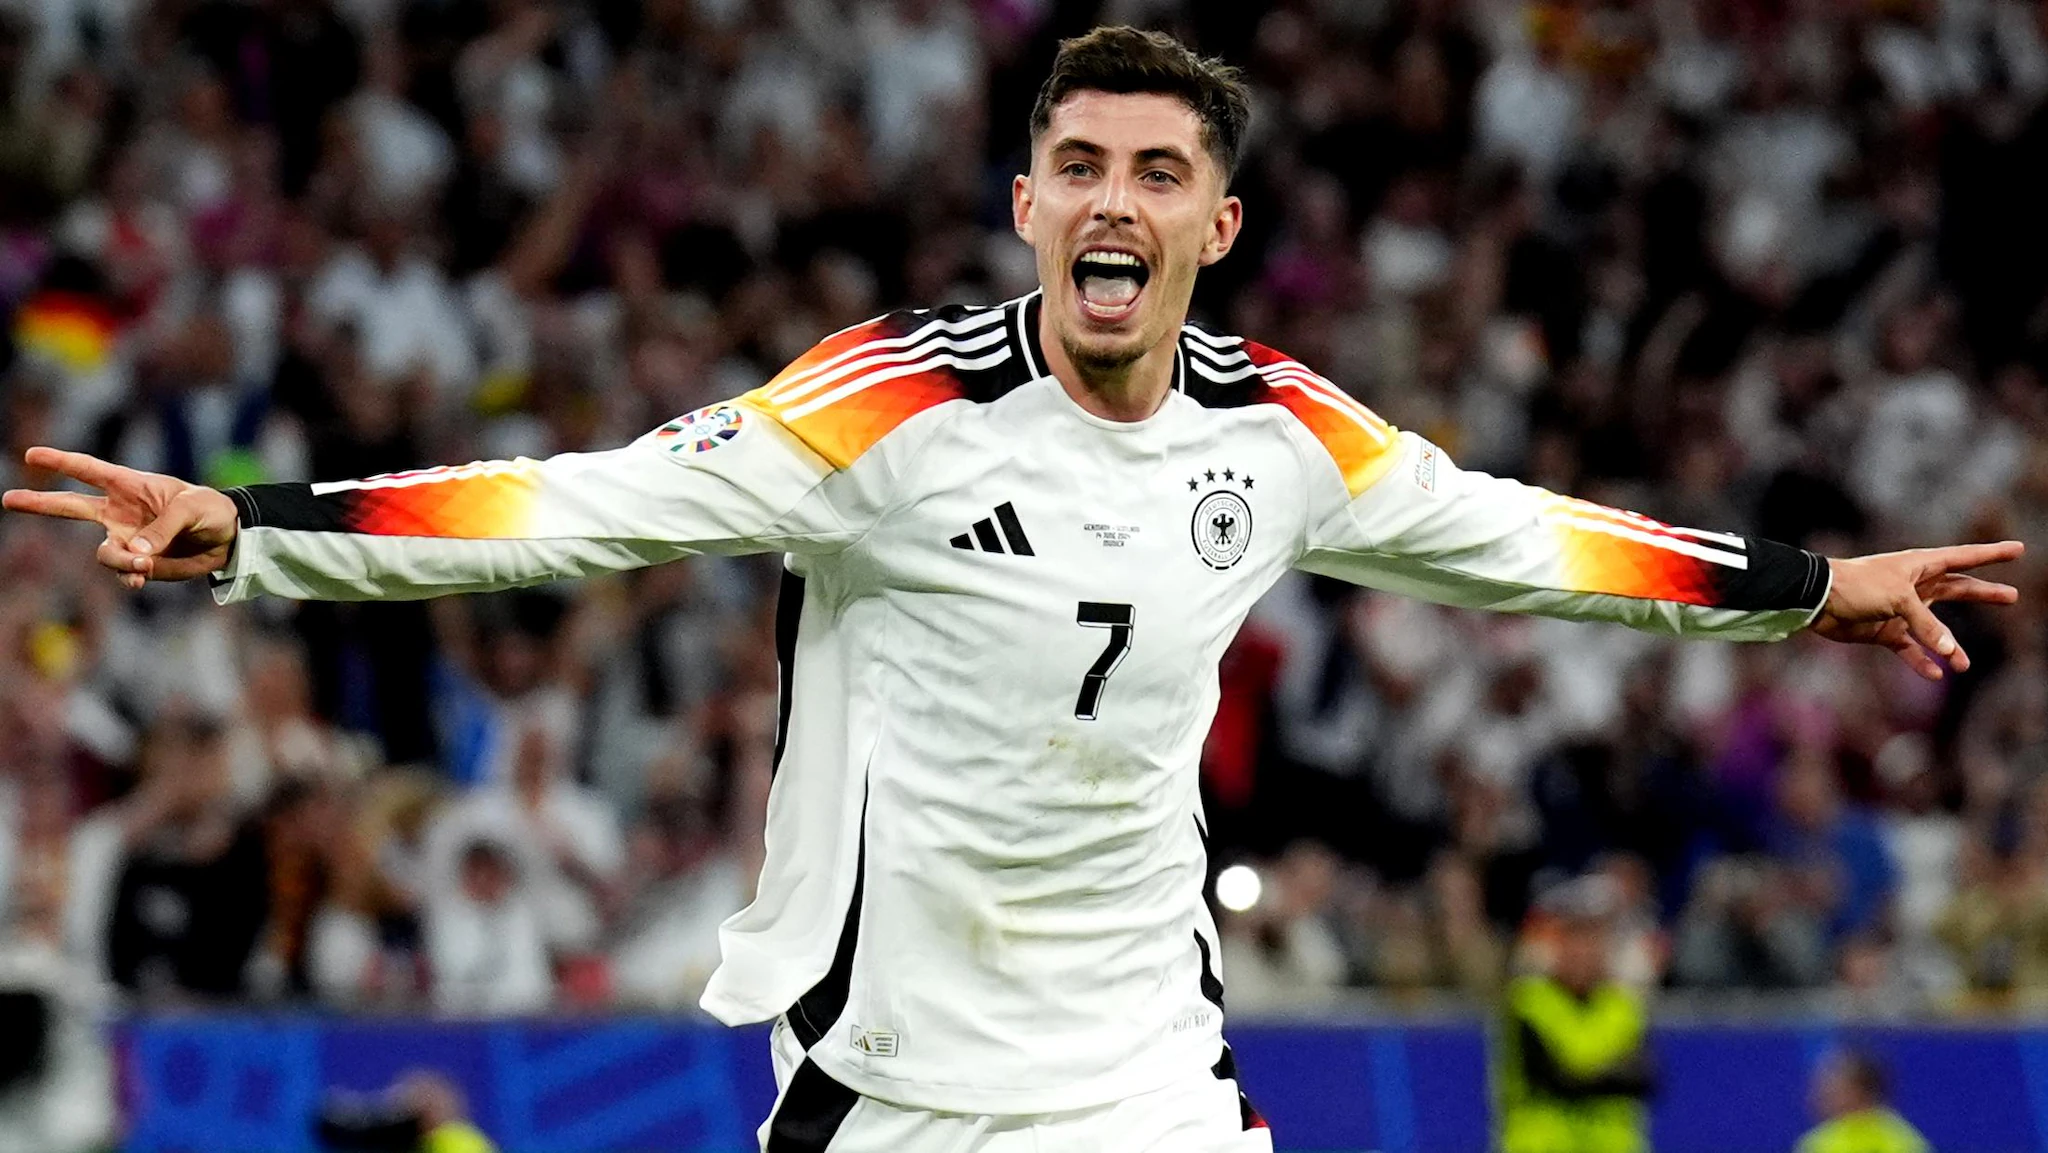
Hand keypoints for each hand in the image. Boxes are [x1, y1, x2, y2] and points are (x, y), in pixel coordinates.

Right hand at [2, 448, 240, 588]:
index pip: (90, 470)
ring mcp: (127, 538)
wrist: (229, 538)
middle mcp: (120, 512)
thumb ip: (161, 528)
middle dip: (39, 503)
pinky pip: (124, 572)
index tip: (32, 455)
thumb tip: (135, 555)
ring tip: (144, 564)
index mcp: (131, 486)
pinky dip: (130, 576)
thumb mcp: (192, 509)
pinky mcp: (139, 562)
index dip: (61, 461)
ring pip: (104, 553)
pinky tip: (141, 576)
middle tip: (8, 498)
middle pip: (70, 506)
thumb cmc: (211, 511)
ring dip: (120, 560)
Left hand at [1810, 541, 2025, 678]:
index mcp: (1920, 566)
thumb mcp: (1898, 598)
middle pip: (1957, 589)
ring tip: (1964, 664)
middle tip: (2011, 597)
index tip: (2018, 550)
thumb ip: (1926, 623)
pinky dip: (1920, 662)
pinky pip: (1909, 649)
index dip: (1991, 554)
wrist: (1816, 600)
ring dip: (1950, 647)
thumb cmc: (1857, 586)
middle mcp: (1913, 586)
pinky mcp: (1884, 631)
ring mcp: (1900, 610)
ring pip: (1935, 628)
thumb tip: (1949, 652)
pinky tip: (1934, 674)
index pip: (1964, 558)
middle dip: (1983, 594)